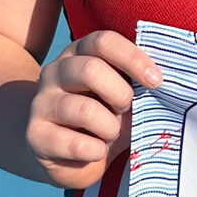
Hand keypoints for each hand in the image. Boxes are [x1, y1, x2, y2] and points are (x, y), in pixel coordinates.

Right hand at [27, 30, 161, 189]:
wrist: (62, 154)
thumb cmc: (102, 118)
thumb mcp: (119, 96)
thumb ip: (136, 84)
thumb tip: (161, 83)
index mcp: (79, 53)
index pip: (103, 41)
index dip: (132, 58)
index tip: (156, 81)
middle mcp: (55, 72)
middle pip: (91, 70)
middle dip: (120, 94)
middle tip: (127, 109)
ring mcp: (42, 102)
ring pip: (86, 110)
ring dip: (110, 128)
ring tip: (110, 135)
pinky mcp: (35, 135)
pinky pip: (76, 144)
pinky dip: (96, 151)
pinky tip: (96, 151)